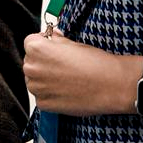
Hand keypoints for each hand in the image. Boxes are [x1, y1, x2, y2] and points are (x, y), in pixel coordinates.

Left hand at [22, 30, 142, 116]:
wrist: (112, 86)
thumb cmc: (96, 63)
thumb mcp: (74, 43)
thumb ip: (57, 41)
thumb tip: (52, 37)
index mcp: (37, 49)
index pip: (30, 43)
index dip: (43, 44)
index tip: (52, 48)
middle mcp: (32, 68)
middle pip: (31, 62)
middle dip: (43, 62)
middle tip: (63, 66)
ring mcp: (37, 88)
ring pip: (34, 80)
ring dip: (45, 79)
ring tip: (66, 79)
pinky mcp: (44, 104)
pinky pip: (42, 96)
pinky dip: (51, 94)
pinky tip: (67, 91)